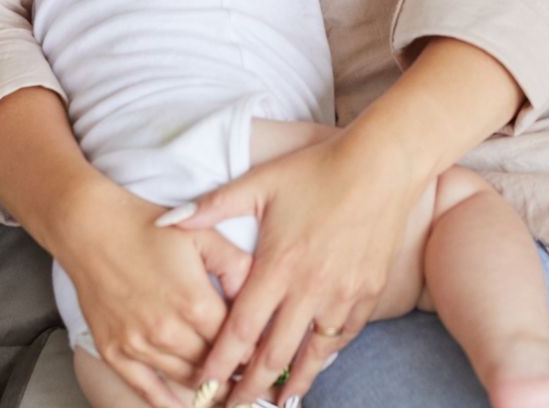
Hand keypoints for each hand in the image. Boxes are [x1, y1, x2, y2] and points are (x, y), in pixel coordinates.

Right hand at [52, 179, 255, 407]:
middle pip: (213, 366)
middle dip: (236, 374)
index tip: (267, 358)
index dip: (254, 352)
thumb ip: (237, 267)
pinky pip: (146, 390)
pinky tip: (188, 406)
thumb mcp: (204, 236)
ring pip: (186, 380)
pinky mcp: (114, 351)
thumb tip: (258, 298)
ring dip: (209, 390)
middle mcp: (167, 331)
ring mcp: (138, 345)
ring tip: (228, 392)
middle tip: (253, 380)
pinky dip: (169, 403)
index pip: (237, 343)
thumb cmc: (146, 227)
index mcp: (195, 303)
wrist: (91, 228)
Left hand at [160, 128, 427, 405]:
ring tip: (277, 402)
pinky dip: (327, 354)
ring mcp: (342, 293)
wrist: (382, 165)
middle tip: (234, 407)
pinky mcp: (368, 291)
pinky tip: (316, 364)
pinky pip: (344, 334)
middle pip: (274, 353)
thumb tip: (166, 221)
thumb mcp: (260, 182)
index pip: (241, 330)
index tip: (205, 385)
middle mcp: (309, 288)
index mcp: (278, 265)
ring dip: (292, 382)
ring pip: (313, 353)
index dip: (220, 363)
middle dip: (250, 387)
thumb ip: (212, 206)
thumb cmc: (318, 170)